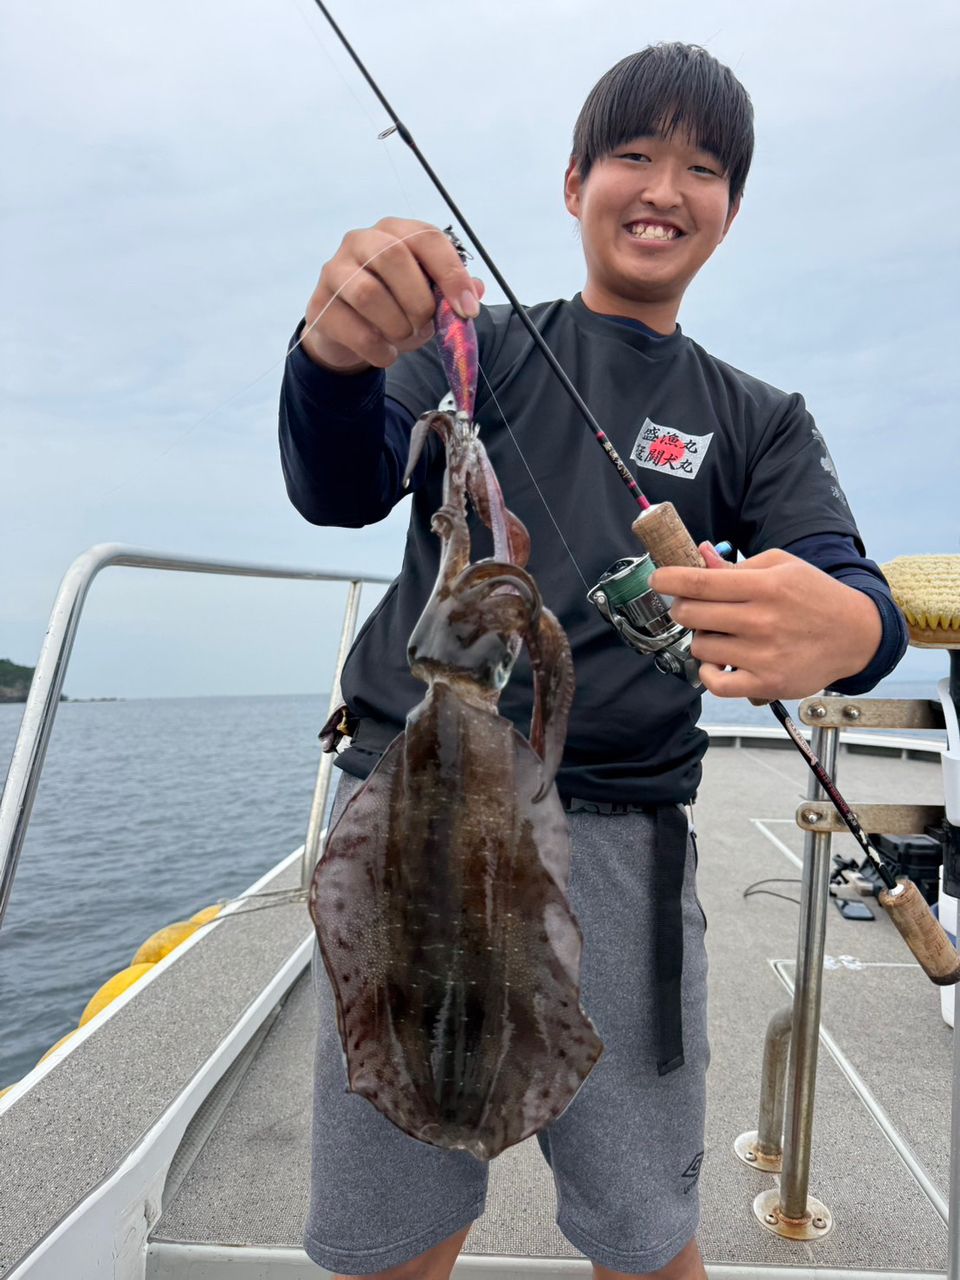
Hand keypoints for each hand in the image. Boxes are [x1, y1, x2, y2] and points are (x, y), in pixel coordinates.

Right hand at [300, 218, 484, 372]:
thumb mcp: (427, 298)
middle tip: (425, 325)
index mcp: (395, 232)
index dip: (451, 274)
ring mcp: (335, 270)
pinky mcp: (320, 305)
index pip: (426, 238)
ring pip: (370, 293)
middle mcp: (361, 241)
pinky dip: (380, 350)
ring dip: (398, 326)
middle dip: (419, 301)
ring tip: (404, 337)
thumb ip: (450, 292)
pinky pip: (355, 330)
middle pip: (394, 257)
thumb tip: (477, 289)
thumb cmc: (392, 309)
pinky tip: (387, 354)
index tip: (468, 310)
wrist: (347, 334)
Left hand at [650, 545, 882, 699]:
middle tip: (693, 607)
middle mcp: (762, 621)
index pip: (699, 582)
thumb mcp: (782, 566)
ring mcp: (763, 655)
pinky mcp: (765, 684)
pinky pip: (715, 683)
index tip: (657, 580)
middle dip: (683, 608)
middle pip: (691, 614)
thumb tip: (700, 555)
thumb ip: (738, 564)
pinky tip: (718, 660)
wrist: (856, 635)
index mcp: (764, 586)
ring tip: (720, 632)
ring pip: (700, 646)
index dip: (668, 580)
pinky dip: (708, 672)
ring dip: (701, 638)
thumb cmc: (815, 596)